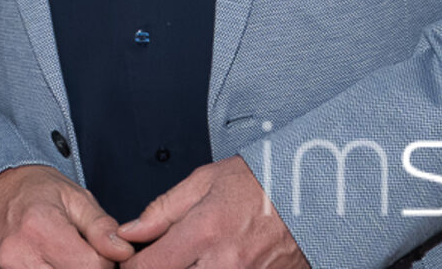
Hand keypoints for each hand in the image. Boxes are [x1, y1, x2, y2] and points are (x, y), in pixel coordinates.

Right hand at [0, 164, 132, 268]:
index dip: (102, 262)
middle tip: (78, 255)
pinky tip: (45, 264)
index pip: (91, 267)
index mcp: (40, 228)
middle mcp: (17, 256)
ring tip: (61, 258)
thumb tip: (123, 252)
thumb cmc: (35, 191)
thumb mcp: (74, 197)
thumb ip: (101, 227)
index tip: (96, 250)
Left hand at [117, 157, 307, 268]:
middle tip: (160, 260)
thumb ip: (163, 210)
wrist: (311, 195)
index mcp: (204, 232)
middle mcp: (224, 264)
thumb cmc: (260, 182)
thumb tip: (130, 231)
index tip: (132, 260)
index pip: (149, 268)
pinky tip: (208, 262)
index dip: (132, 266)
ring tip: (190, 258)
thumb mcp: (205, 181)